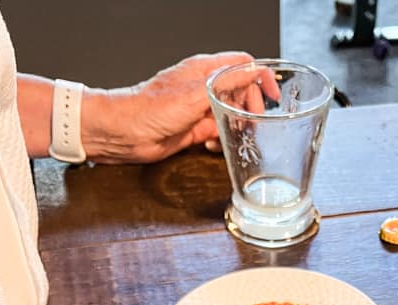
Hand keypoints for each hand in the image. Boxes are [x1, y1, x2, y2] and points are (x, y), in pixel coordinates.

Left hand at [82, 52, 278, 163]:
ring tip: (236, 137)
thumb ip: (227, 83)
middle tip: (254, 125)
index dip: (261, 78)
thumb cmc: (150, 110)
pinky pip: (219, 133)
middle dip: (252, 109)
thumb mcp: (196, 94)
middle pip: (242, 92)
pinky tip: (215, 146)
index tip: (273, 97)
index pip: (243, 65)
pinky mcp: (195, 129)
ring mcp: (200, 108)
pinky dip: (223, 141)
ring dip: (238, 127)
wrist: (124, 132)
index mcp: (205, 70)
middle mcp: (204, 87)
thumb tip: (253, 73)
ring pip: (232, 114)